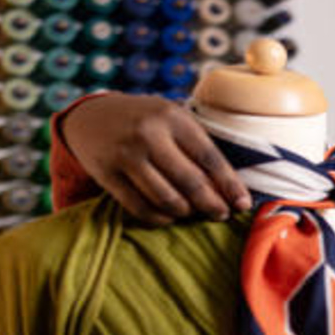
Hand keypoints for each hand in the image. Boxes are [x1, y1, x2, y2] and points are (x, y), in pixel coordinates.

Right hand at [58, 93, 252, 224]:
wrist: (91, 116)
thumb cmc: (145, 120)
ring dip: (186, 213)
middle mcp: (148, 134)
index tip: (243, 204)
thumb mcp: (171, 117)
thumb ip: (196, 144)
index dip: (230, 185)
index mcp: (172, 117)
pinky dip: (160, 218)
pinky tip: (170, 216)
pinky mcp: (106, 175)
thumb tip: (230, 187)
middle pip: (191, 182)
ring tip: (194, 213)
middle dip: (211, 205)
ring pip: (167, 199)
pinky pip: (140, 208)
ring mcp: (125, 155)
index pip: (209, 157)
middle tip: (221, 215)